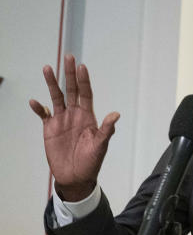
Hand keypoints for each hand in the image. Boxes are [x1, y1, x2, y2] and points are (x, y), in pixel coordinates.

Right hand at [29, 55, 118, 200]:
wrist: (76, 177)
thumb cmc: (91, 162)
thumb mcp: (100, 146)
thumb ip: (106, 130)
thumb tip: (115, 114)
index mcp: (88, 117)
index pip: (86, 94)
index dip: (84, 81)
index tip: (82, 66)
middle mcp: (75, 115)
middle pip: (71, 90)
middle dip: (69, 74)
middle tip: (69, 57)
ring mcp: (62, 120)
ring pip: (56, 97)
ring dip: (51, 83)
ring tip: (47, 68)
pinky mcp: (50, 128)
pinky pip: (43, 114)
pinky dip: (38, 108)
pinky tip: (34, 102)